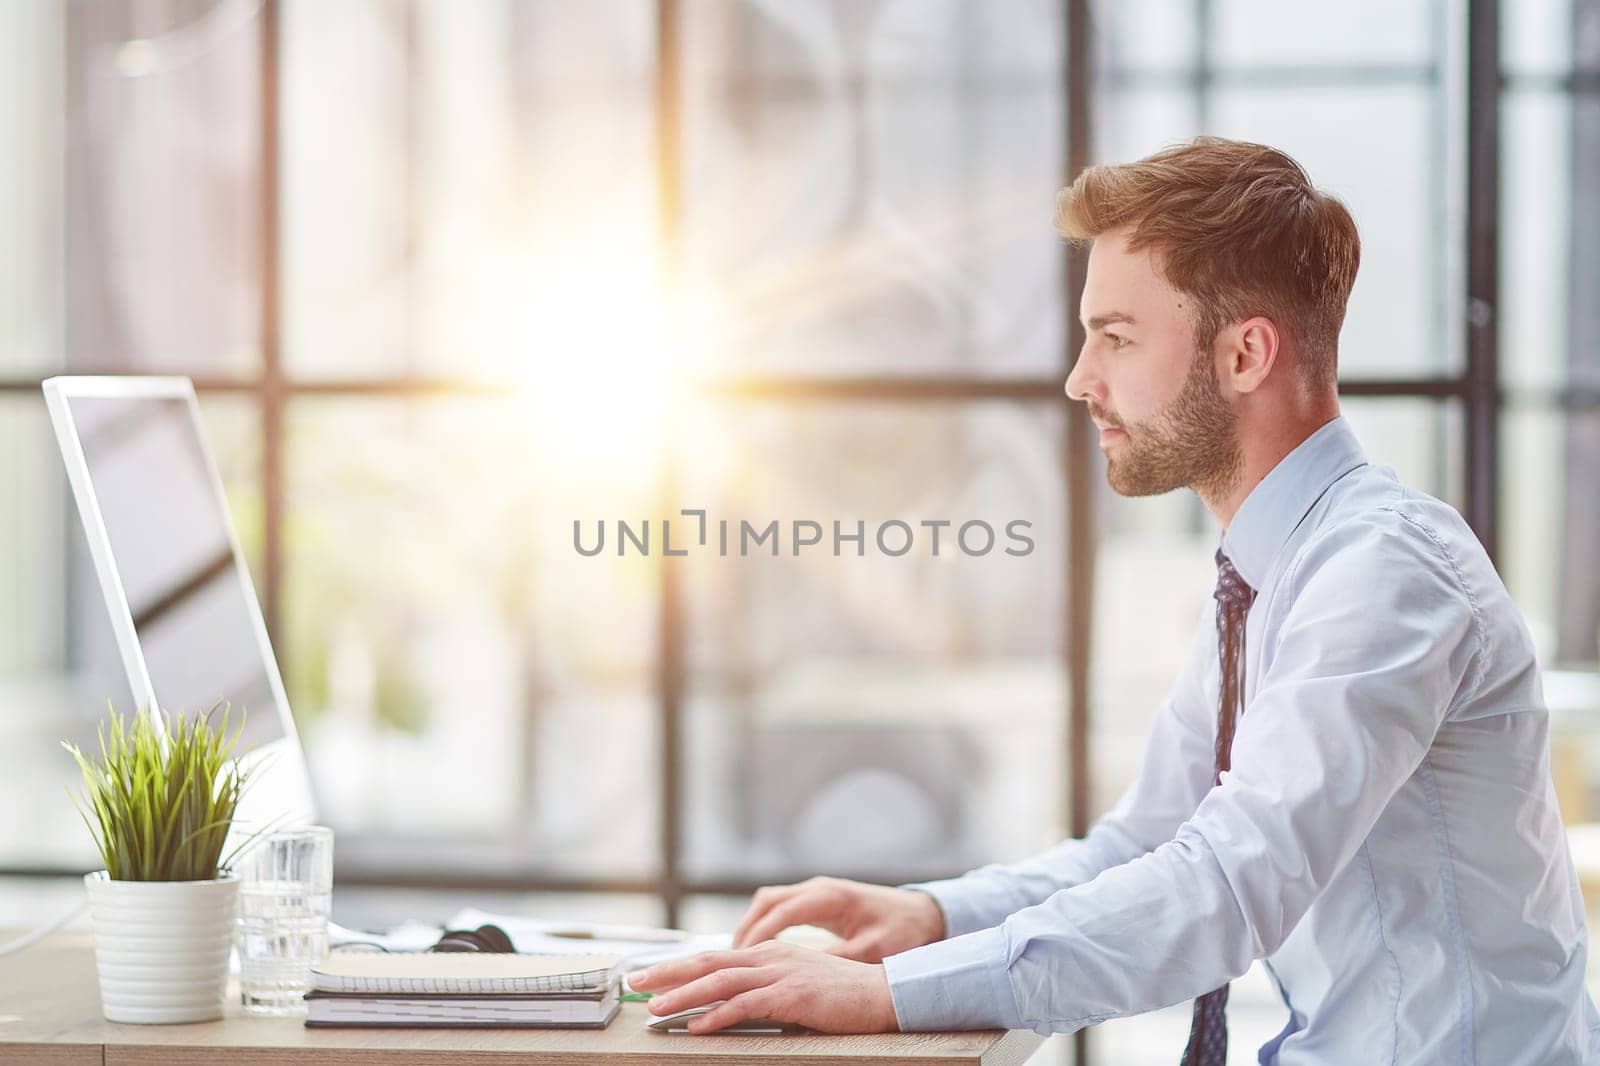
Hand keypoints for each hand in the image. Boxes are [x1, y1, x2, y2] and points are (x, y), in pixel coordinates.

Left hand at [628, 940, 897, 1033]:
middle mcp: (770, 957)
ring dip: (684, 996)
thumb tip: (733, 1002)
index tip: (652, 975)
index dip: (680, 965)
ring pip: (720, 982)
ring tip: (656, 1009)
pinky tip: (697, 1027)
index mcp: (769, 953)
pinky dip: (717, 1016)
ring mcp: (780, 974)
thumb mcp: (797, 983)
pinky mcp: (792, 995)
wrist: (882, 994)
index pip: (715, 956)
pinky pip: (746, 1005)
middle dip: (669, 972)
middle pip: (709, 961)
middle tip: (637, 982)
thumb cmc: (842, 995)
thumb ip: (766, 987)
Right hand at [731, 875, 946, 961]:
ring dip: (752, 924)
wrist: (922, 913)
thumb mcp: (873, 951)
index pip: (781, 912)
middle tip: (731, 959)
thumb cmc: (901, 932)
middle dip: (746, 928)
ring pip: (770, 900)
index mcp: (830, 897)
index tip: (740, 957)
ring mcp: (817, 891)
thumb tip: (802, 972)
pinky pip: (781, 906)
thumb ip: (838, 960)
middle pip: (767, 900)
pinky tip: (759, 947)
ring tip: (739, 955)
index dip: (757, 935)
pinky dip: (764, 923)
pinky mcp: (819, 900)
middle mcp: (818, 888)